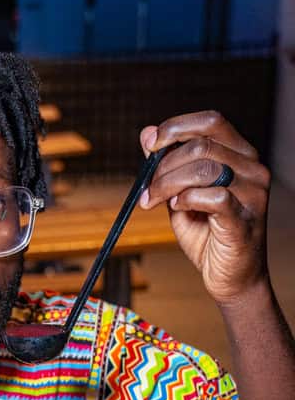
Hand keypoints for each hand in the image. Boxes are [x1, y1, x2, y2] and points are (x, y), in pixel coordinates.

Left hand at [139, 111, 270, 304]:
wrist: (229, 278)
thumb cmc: (207, 235)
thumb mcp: (179, 194)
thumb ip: (166, 165)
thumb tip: (147, 134)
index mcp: (239, 155)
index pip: (211, 122)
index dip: (176, 127)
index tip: (152, 144)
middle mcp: (252, 168)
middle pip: (202, 145)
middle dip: (164, 166)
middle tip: (148, 189)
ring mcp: (253, 194)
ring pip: (206, 168)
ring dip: (169, 183)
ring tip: (155, 201)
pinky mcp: (244, 219)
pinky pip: (214, 197)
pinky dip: (188, 199)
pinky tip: (179, 209)